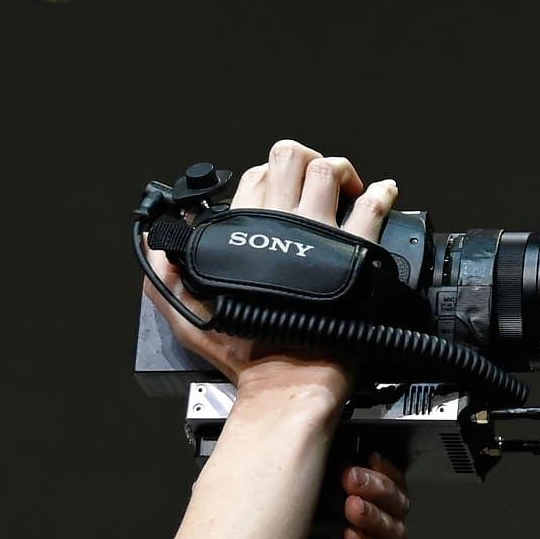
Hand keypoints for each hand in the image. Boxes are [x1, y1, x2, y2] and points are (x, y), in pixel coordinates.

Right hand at [149, 139, 399, 408]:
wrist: (287, 380)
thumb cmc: (244, 352)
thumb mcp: (187, 313)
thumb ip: (165, 274)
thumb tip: (155, 242)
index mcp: (243, 232)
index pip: (254, 178)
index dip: (268, 176)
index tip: (280, 192)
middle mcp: (281, 225)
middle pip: (290, 159)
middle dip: (303, 158)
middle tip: (314, 179)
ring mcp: (319, 237)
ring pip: (328, 172)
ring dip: (340, 170)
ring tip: (347, 186)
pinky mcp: (353, 255)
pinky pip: (371, 210)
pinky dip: (381, 195)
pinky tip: (384, 193)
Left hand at [268, 456, 407, 538]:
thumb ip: (288, 516)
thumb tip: (271, 466)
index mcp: (345, 527)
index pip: (372, 487)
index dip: (372, 465)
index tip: (356, 446)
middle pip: (394, 503)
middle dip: (377, 483)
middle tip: (352, 473)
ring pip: (396, 532)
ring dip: (376, 513)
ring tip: (354, 502)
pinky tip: (354, 537)